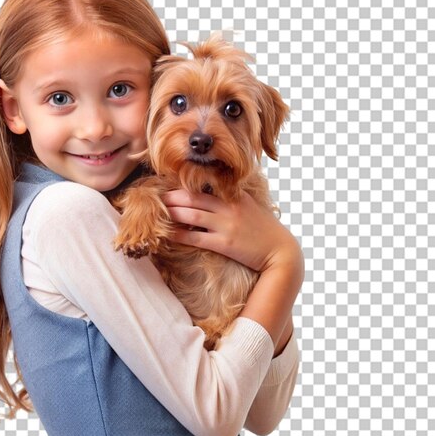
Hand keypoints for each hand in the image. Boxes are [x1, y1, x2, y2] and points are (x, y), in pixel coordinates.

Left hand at [162, 189, 300, 273]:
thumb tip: (214, 189)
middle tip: (154, 196)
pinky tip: (166, 233)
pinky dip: (179, 234)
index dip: (184, 184)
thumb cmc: (264, 229)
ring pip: (190, 214)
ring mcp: (225, 225)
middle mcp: (228, 207)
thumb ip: (233, 196)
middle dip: (171, 196)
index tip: (168, 183)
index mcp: (234, 195)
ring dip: (171, 212)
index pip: (204, 185)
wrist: (281, 252)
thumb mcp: (250, 205)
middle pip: (192, 197)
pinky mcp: (224, 243)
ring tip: (155, 212)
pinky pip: (195, 237)